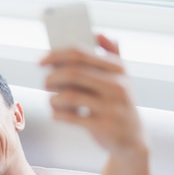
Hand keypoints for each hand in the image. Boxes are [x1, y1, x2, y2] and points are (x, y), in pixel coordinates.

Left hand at [40, 34, 144, 154]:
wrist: (133, 140)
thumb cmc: (119, 105)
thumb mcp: (121, 79)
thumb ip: (112, 55)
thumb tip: (99, 33)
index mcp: (118, 69)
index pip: (81, 53)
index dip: (56, 55)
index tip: (40, 61)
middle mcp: (117, 85)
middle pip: (73, 73)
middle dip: (52, 77)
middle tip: (45, 83)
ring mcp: (111, 107)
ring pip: (69, 96)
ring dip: (54, 98)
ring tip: (53, 101)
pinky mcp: (102, 126)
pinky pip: (70, 117)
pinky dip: (58, 114)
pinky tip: (57, 114)